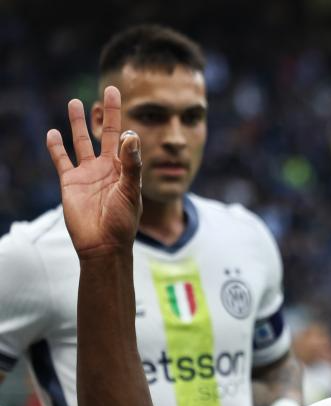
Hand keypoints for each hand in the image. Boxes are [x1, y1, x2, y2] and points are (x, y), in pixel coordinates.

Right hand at [46, 86, 141, 259]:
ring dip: (78, 123)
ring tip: (75, 102)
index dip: (125, 121)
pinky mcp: (70, 182)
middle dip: (107, 113)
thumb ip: (132, 164)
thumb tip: (131, 134)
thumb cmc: (122, 221)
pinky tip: (53, 132)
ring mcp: (88, 174)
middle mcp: (107, 168)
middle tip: (110, 89)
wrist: (102, 244)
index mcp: (125, 169)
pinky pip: (61, 159)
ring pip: (82, 142)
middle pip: (106, 133)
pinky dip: (56, 147)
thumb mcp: (131, 191)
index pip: (126, 139)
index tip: (123, 100)